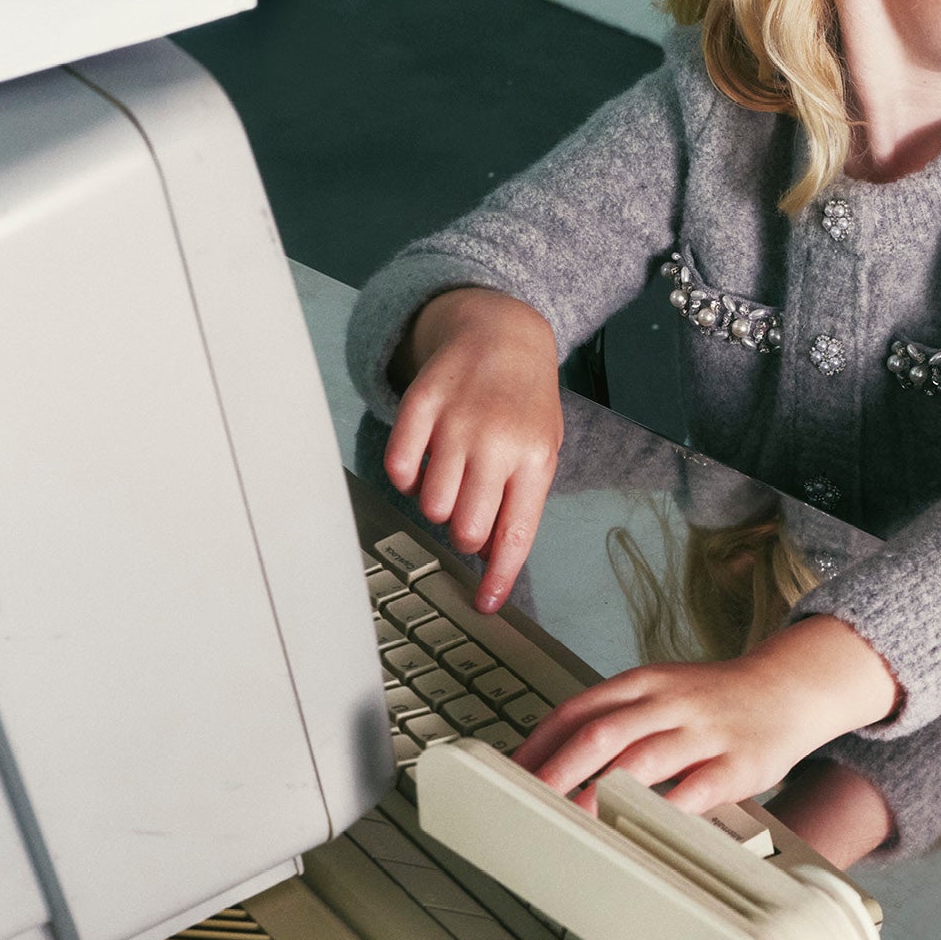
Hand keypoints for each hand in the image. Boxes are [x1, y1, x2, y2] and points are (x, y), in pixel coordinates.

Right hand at [384, 287, 562, 609]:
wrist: (504, 333)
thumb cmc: (525, 404)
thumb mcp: (542, 448)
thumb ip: (520, 500)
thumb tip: (490, 559)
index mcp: (535, 458)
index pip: (515, 533)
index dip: (498, 577)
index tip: (485, 606)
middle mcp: (497, 441)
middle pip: (465, 527)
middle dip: (463, 534)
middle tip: (468, 511)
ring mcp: (456, 421)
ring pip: (428, 504)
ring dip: (435, 504)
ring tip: (451, 477)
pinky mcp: (420, 404)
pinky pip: (397, 468)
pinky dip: (405, 476)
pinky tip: (424, 460)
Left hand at [513, 616, 900, 817]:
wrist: (792, 687)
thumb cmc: (717, 701)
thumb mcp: (662, 693)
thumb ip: (615, 721)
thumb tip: (551, 763)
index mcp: (644, 683)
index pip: (579, 709)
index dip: (539, 742)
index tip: (508, 776)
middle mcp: (669, 702)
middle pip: (602, 731)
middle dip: (558, 768)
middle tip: (526, 801)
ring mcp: (704, 731)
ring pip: (643, 758)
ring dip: (600, 791)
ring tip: (570, 820)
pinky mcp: (738, 763)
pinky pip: (697, 789)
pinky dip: (665, 810)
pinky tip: (642, 829)